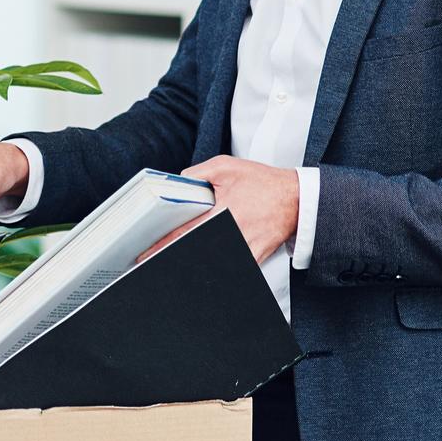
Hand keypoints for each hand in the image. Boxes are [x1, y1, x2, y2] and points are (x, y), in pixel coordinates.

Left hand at [143, 155, 298, 264]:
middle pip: (195, 253)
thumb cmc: (263, 182)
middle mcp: (232, 234)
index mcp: (222, 213)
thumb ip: (197, 174)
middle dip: (172, 259)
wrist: (296, 199)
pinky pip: (232, 267)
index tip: (144, 255)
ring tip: (169, 268)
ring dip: (193, 267)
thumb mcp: (226, 167)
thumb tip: (177, 183)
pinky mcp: (253, 257)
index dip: (161, 246)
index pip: (184, 234)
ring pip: (212, 265)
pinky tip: (203, 273)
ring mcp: (244, 249)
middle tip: (150, 265)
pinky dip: (215, 272)